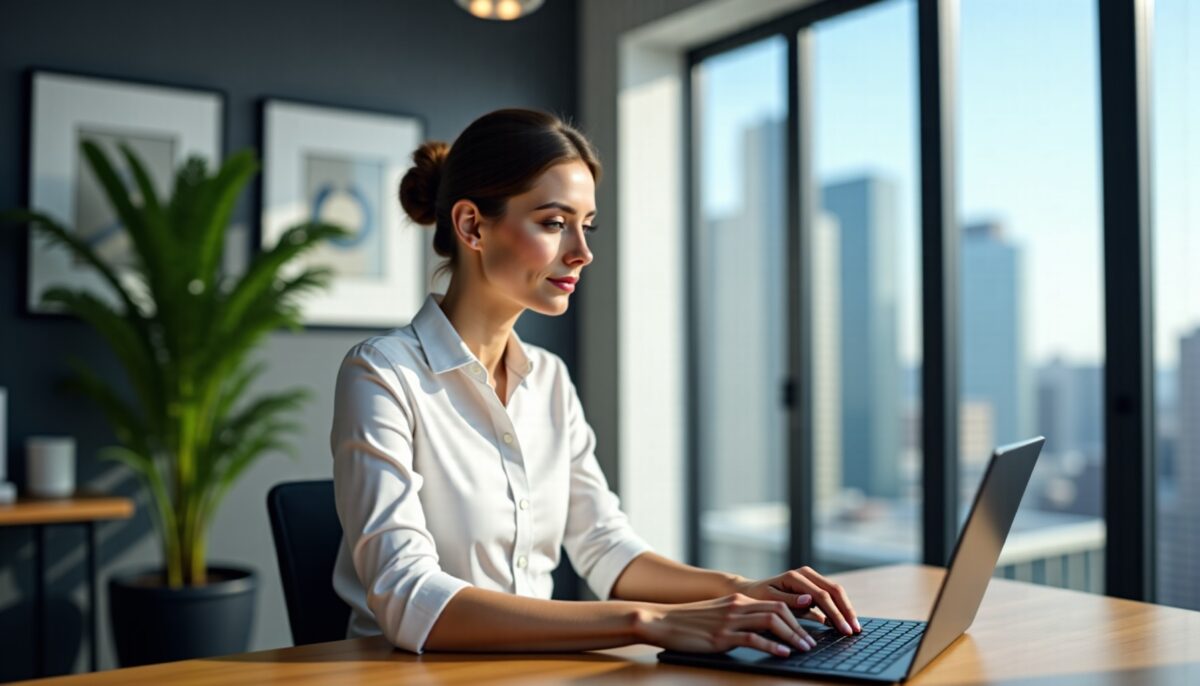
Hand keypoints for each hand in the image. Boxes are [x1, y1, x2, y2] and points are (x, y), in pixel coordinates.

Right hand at [635, 593, 818, 657]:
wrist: (662, 621)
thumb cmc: (690, 623)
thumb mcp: (719, 615)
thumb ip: (740, 618)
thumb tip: (764, 631)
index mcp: (738, 600)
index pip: (777, 603)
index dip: (797, 616)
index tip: (810, 629)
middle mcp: (737, 606)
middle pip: (779, 611)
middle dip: (800, 627)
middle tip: (813, 642)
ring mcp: (730, 620)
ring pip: (771, 622)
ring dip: (792, 636)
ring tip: (804, 649)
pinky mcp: (722, 636)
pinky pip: (753, 639)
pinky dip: (772, 646)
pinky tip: (783, 654)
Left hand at [734, 566, 860, 635]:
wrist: (752, 591)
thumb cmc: (758, 597)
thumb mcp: (769, 600)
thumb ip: (789, 600)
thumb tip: (810, 600)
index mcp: (795, 577)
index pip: (822, 595)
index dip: (835, 613)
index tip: (845, 629)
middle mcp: (806, 574)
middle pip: (834, 590)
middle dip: (846, 611)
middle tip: (856, 630)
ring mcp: (811, 578)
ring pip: (836, 592)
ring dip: (846, 609)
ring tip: (854, 628)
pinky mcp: (813, 586)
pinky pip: (830, 596)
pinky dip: (839, 609)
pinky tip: (844, 623)